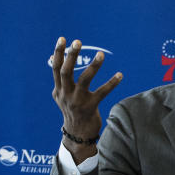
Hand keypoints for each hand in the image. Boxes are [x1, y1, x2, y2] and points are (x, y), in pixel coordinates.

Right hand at [52, 37, 121, 162]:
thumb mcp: (61, 97)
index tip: (63, 39)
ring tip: (101, 54)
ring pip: (84, 80)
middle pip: (66, 71)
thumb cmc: (72, 112)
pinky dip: (112, 83)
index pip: (56, 68)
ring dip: (93, 66)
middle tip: (77, 42)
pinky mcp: (90, 107)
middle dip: (71, 56)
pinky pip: (102, 92)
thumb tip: (54, 60)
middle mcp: (65, 94)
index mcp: (58, 90)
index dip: (58, 53)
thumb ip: (60, 82)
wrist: (77, 135)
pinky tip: (120, 75)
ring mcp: (77, 101)